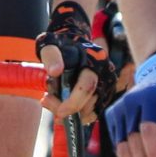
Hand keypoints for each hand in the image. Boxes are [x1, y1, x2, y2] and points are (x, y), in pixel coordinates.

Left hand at [36, 0, 106, 118]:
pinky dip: (79, 115)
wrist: (73, 41)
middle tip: (47, 102)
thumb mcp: (50, 46)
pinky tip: (64, 106)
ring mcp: (108, 85)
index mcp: (95, 60)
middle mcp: (106, 74)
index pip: (87, 87)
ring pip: (92, 112)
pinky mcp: (106, 94)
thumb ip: (51, 56)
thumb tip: (55, 71)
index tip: (58, 112)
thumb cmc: (60, 45)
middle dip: (68, 110)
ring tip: (53, 102)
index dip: (73, 103)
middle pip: (90, 103)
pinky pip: (94, 113)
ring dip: (72, 115)